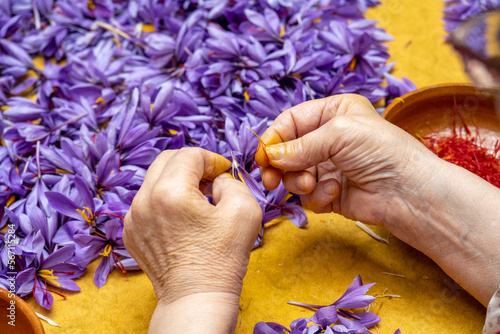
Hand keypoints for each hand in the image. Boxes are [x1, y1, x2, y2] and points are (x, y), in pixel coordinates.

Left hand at [123, 147, 261, 332]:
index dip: (212, 159)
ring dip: (177, 181)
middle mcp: (144, 200)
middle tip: (210, 180)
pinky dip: (165, 201)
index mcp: (170, 192)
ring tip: (197, 202)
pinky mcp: (131, 232)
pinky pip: (147, 202)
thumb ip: (231, 181)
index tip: (224, 171)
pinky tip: (183, 219)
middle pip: (166, 160)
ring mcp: (133, 218)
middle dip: (191, 164)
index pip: (190, 155)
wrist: (196, 298)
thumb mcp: (245, 210)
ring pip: (154, 180)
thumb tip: (216, 179)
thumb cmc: (222, 258)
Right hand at [255, 94, 499, 304]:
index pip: (290, 122)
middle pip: (286, 151)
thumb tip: (269, 157)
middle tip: (270, 179)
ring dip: (299, 181)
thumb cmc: (381, 151)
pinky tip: (335, 192)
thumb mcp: (339, 134)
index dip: (274, 138)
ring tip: (312, 183)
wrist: (408, 192)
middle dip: (279, 165)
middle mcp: (328, 138)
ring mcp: (328, 167)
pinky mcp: (330, 193)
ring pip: (293, 175)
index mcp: (332, 113)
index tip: (262, 156)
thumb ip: (300, 145)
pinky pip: (307, 195)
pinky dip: (317, 195)